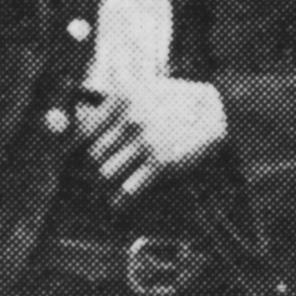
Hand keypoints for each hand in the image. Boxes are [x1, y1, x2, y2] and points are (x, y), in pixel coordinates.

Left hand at [76, 76, 226, 200]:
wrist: (218, 112)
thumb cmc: (177, 101)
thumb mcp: (144, 90)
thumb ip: (113, 103)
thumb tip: (77, 116)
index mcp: (123, 98)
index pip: (83, 128)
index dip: (78, 146)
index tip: (79, 157)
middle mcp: (130, 119)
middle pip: (92, 153)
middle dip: (92, 168)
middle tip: (92, 178)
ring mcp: (146, 142)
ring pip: (104, 172)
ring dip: (104, 185)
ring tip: (104, 192)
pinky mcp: (162, 163)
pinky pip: (128, 189)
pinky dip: (119, 201)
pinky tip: (117, 205)